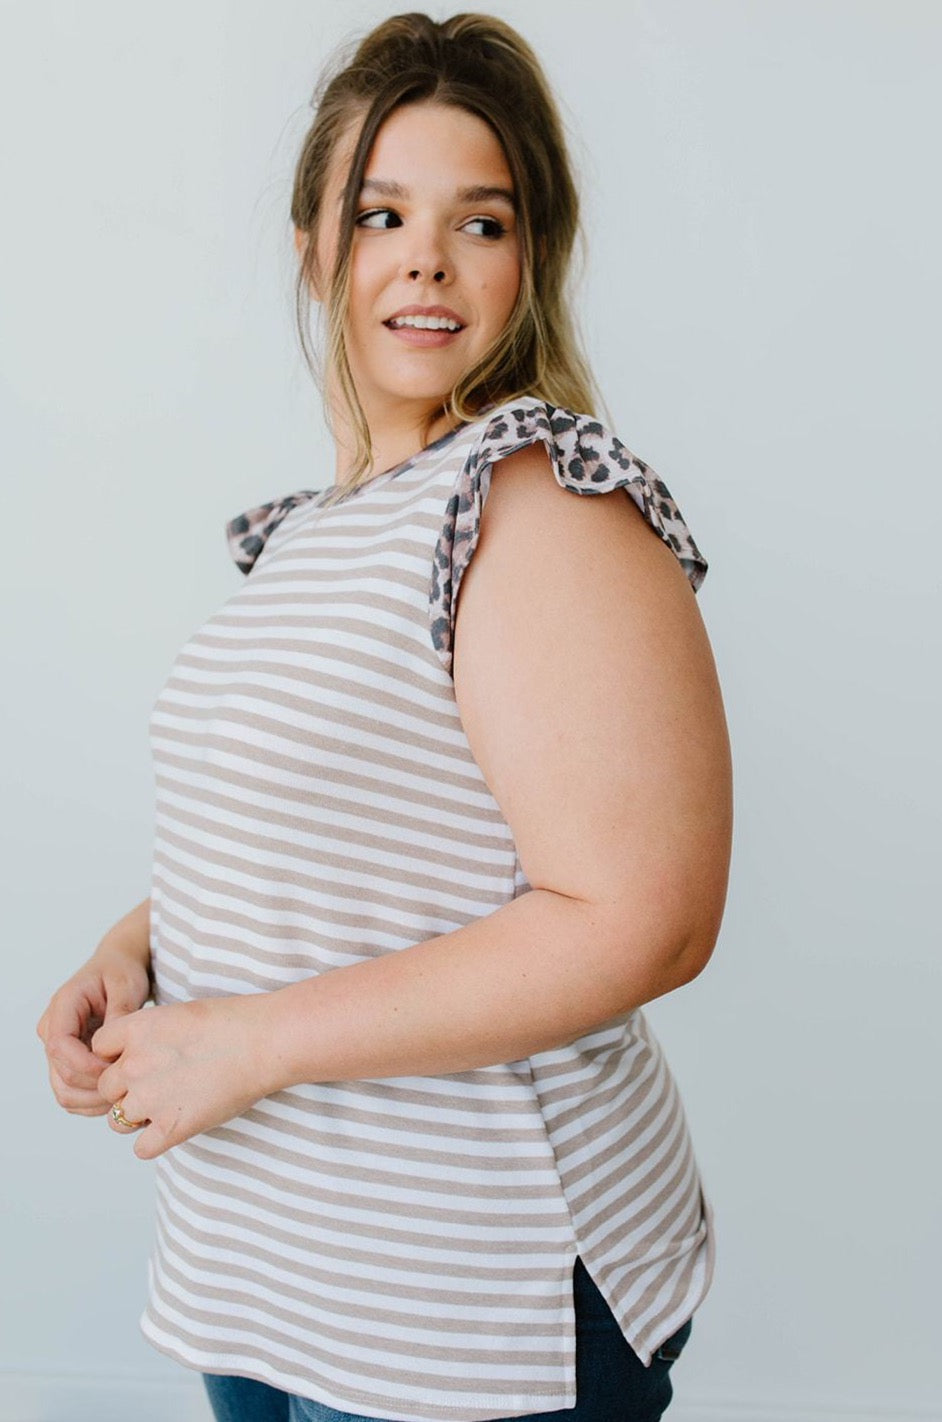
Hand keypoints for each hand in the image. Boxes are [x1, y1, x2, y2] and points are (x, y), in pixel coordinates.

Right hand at [37, 947, 151, 1117]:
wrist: (117, 970)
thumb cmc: (121, 972)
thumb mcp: (126, 984)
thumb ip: (119, 1013)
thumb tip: (113, 1048)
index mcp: (62, 1007)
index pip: (59, 1046)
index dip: (86, 1065)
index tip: (116, 1067)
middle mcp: (52, 1031)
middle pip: (61, 1075)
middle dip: (95, 1087)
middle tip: (129, 1086)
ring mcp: (58, 1050)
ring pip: (64, 1092)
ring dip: (94, 1101)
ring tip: (125, 1094)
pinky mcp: (67, 1063)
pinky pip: (73, 1094)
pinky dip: (93, 1103)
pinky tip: (118, 1095)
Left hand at [91, 994, 272, 1159]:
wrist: (263, 1041)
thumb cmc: (230, 1022)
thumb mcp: (177, 1014)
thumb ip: (147, 1035)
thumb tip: (135, 1055)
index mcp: (135, 1030)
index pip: (99, 1048)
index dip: (118, 1053)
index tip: (144, 1055)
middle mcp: (133, 1065)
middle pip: (105, 1087)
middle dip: (127, 1088)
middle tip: (162, 1082)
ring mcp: (149, 1099)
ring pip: (117, 1120)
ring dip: (137, 1116)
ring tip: (169, 1105)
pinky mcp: (170, 1128)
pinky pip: (141, 1148)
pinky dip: (154, 1142)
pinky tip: (174, 1127)